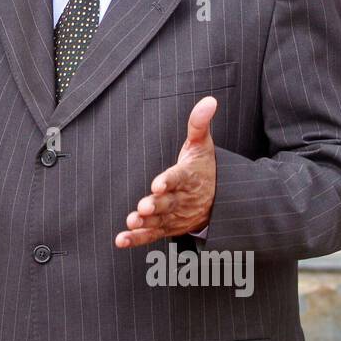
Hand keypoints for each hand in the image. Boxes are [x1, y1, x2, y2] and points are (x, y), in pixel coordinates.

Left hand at [116, 96, 217, 248]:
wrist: (220, 201)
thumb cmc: (205, 168)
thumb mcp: (203, 145)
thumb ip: (200, 124)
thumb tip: (210, 100)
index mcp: (190, 177)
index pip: (180, 178)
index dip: (170, 181)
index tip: (158, 184)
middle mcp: (183, 199)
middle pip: (169, 203)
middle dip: (156, 205)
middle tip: (143, 207)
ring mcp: (175, 215)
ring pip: (160, 221)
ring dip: (146, 223)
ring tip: (132, 222)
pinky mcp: (167, 227)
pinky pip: (151, 235)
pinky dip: (136, 239)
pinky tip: (121, 239)